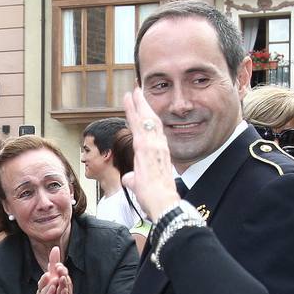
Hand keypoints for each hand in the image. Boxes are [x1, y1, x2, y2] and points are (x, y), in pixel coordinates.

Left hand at [120, 88, 181, 220]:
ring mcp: (153, 146)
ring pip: (146, 118)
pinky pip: (140, 123)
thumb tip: (129, 178)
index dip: (146, 117)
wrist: (163, 204)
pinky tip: (132, 98)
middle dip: (143, 104)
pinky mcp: (147, 147)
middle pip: (150, 120)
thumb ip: (135, 179)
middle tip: (137, 89)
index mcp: (159, 154)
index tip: (141, 105)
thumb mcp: (141, 185)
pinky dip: (136, 109)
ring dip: (138, 103)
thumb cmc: (156, 198)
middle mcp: (158, 147)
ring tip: (133, 90)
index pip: (151, 131)